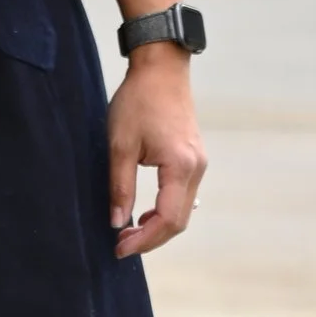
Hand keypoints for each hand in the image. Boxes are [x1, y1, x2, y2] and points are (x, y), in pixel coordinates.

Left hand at [108, 51, 205, 258]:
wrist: (161, 69)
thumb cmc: (138, 101)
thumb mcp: (120, 145)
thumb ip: (120, 187)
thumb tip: (117, 222)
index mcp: (180, 167)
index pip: (167, 219)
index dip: (143, 240)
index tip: (119, 247)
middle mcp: (196, 168)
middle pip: (179, 221)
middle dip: (151, 239)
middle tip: (121, 244)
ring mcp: (199, 163)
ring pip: (183, 210)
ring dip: (158, 226)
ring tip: (129, 231)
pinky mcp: (194, 158)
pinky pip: (184, 195)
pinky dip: (166, 210)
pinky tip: (144, 212)